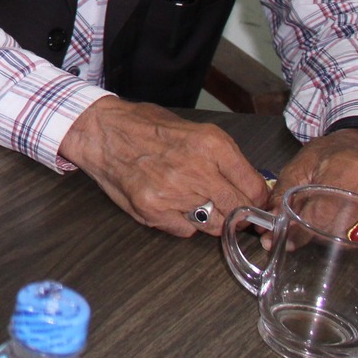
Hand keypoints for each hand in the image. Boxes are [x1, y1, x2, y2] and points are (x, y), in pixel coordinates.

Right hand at [58, 95, 270, 236]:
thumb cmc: (144, 126)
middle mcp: (197, 170)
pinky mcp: (154, 210)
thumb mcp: (193, 129)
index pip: (255, 188)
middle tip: (228, 208)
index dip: (257, 199)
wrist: (100, 130)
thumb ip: (223, 158)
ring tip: (192, 200)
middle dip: (238, 213)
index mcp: (212, 145)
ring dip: (210, 218)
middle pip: (238, 211)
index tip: (254, 203)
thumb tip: (251, 185)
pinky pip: (185, 231)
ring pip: (214, 225)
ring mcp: (175, 193)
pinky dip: (182, 222)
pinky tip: (169, 203)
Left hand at [271, 129, 357, 231]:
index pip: (320, 214)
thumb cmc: (330, 154)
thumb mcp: (300, 165)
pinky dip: (348, 239)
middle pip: (335, 230)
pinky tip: (339, 224)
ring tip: (319, 221)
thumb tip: (271, 227)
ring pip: (350, 240)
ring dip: (328, 238)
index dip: (300, 230)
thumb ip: (283, 194)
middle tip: (298, 230)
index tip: (285, 238)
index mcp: (344, 173)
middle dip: (311, 234)